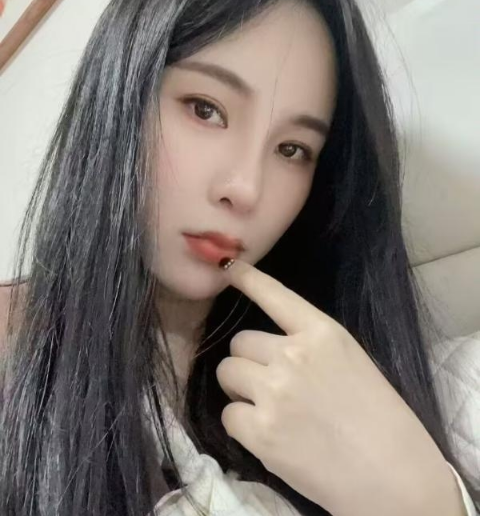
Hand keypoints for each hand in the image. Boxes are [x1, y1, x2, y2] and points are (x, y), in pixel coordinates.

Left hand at [215, 259, 459, 515]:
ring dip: (240, 388)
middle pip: (240, 342)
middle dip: (249, 361)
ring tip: (267, 409)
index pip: (275, 295)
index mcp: (322, 333)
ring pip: (228, 372)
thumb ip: (311, 346)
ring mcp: (274, 391)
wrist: (392, 476)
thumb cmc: (379, 417)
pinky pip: (228, 413)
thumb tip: (271, 347)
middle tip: (271, 385)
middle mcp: (293, 355)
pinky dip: (241, 423)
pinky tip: (267, 434)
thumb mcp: (351, 361)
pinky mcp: (260, 430)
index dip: (248, 279)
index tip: (230, 268)